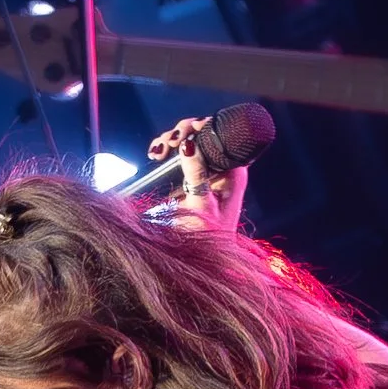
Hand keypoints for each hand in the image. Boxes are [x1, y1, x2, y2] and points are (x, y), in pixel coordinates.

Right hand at [148, 118, 247, 233]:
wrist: (201, 260)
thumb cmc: (208, 237)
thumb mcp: (200, 204)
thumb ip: (195, 174)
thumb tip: (188, 143)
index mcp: (232, 173)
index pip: (221, 136)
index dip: (201, 127)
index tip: (183, 133)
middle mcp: (222, 170)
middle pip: (202, 137)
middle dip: (182, 134)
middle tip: (166, 144)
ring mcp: (207, 175)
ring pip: (189, 146)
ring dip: (171, 142)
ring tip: (157, 151)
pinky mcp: (192, 182)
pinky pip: (180, 160)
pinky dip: (166, 154)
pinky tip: (155, 155)